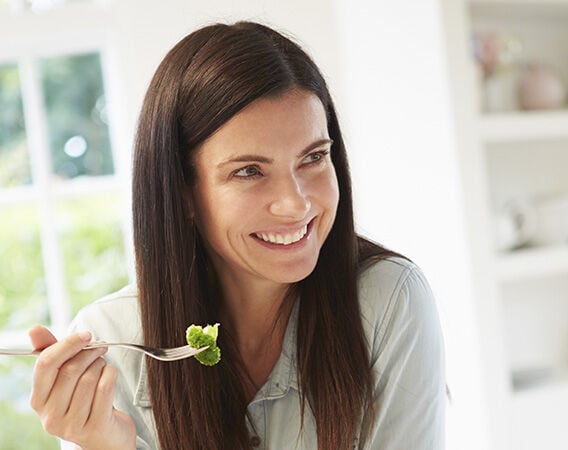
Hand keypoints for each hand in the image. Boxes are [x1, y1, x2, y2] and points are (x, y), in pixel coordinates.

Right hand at [29, 325, 135, 449]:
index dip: (67, 344)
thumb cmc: (84, 399)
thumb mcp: (65, 376)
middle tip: (100, 347)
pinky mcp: (94, 428)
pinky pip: (105, 388)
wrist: (104, 436)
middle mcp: (50, 416)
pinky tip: (111, 375)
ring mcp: (71, 425)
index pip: (46, 364)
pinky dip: (112, 374)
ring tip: (103, 365)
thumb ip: (52, 352)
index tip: (86, 335)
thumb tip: (34, 329)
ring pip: (89, 378)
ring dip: (101, 364)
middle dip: (89, 352)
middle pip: (70, 370)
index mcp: (39, 400)